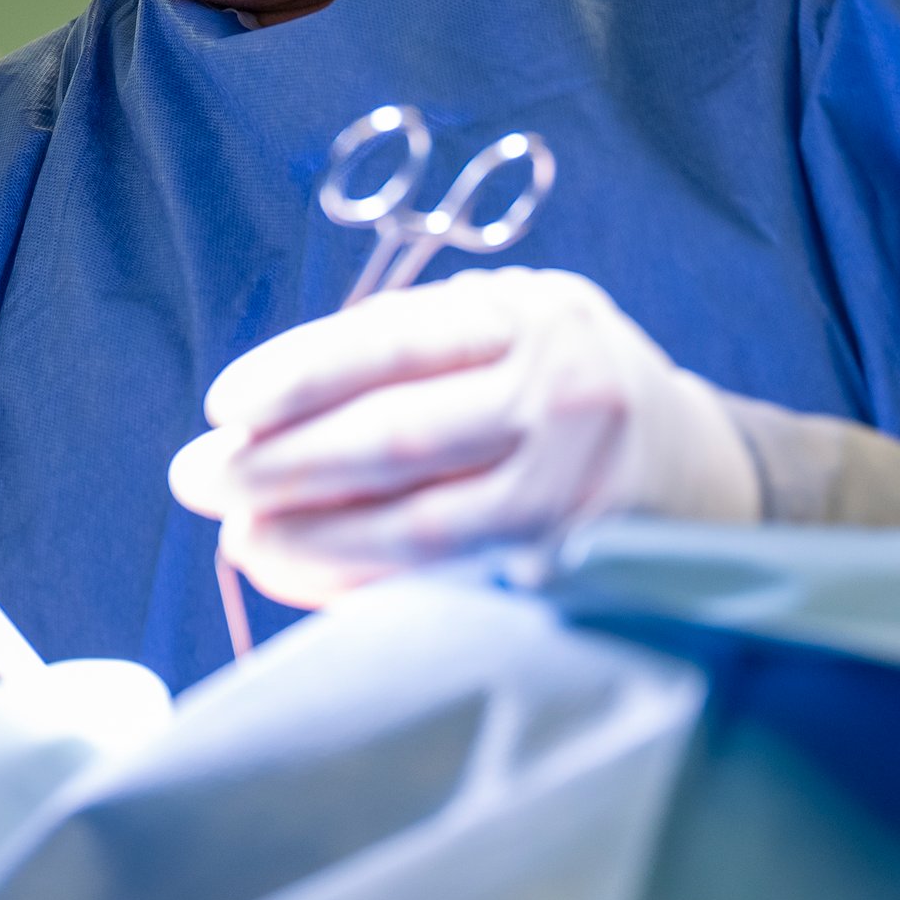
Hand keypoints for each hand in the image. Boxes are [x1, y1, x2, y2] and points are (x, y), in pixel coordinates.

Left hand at [168, 268, 758, 609]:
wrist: (703, 471)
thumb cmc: (566, 382)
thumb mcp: (508, 324)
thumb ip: (408, 346)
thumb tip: (264, 409)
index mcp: (534, 316)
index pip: (395, 342)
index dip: (298, 374)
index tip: (221, 405)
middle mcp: (564, 396)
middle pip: (396, 436)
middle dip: (279, 461)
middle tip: (196, 478)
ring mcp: (577, 492)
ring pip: (419, 525)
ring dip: (310, 536)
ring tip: (237, 537)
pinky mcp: (575, 572)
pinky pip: (449, 583)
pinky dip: (367, 583)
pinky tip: (306, 576)